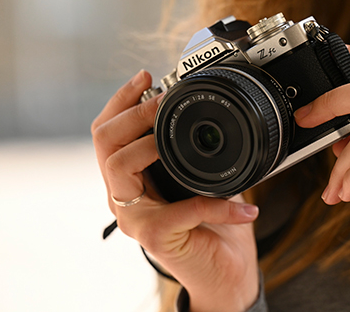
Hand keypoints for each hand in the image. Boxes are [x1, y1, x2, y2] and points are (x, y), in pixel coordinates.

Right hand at [91, 70, 259, 311]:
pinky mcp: (153, 238)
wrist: (223, 272)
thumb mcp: (200, 178)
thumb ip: (192, 151)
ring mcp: (134, 218)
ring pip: (118, 166)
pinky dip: (218, 205)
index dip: (121, 101)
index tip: (145, 76)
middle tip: (161, 98)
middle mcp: (123, 196)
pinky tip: (245, 207)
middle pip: (104, 142)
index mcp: (131, 178)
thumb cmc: (211, 223)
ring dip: (150, 144)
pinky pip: (181, 210)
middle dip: (133, 112)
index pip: (106, 132)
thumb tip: (207, 112)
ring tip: (181, 141)